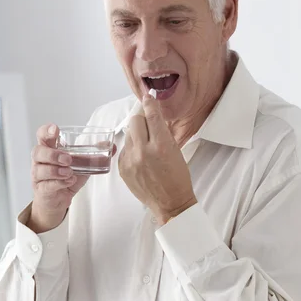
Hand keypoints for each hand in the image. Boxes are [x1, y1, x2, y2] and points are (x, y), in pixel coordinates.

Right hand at [29, 124, 88, 231]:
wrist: (58, 201)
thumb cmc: (66, 178)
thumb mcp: (82, 164)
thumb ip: (94, 154)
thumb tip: (112, 146)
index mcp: (49, 149)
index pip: (42, 135)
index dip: (46, 131)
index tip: (56, 130)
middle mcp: (40, 161)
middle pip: (38, 151)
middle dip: (53, 154)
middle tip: (68, 159)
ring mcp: (38, 175)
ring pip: (40, 169)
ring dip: (56, 170)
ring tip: (70, 172)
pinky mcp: (41, 189)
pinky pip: (47, 184)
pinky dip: (60, 182)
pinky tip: (69, 181)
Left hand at [118, 96, 196, 224]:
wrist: (170, 203)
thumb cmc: (178, 178)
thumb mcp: (176, 151)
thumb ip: (162, 133)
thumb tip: (153, 116)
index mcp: (161, 146)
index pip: (151, 115)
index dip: (149, 103)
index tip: (148, 97)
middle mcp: (143, 152)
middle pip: (134, 121)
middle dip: (141, 119)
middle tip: (148, 125)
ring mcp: (131, 161)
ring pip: (128, 135)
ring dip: (137, 136)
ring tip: (146, 147)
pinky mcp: (123, 169)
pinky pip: (124, 150)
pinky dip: (132, 150)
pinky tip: (141, 159)